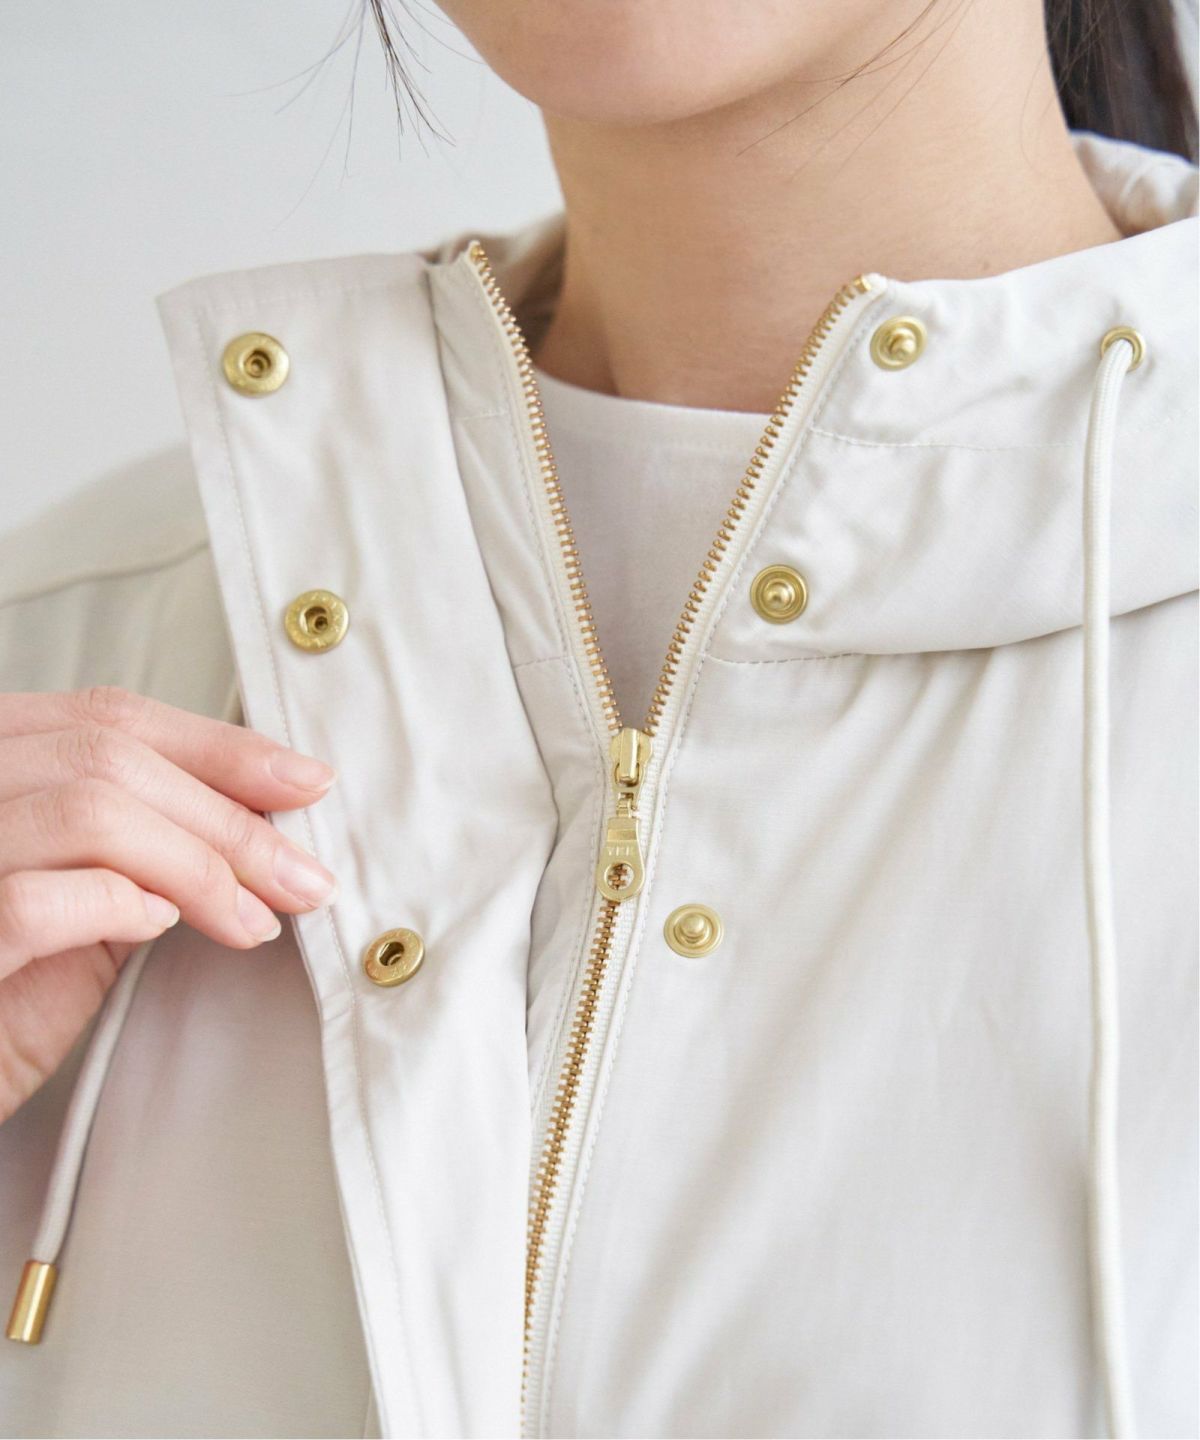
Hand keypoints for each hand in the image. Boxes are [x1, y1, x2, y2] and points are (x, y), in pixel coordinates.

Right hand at [0, 686, 338, 1121]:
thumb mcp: (75, 910)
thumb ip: (134, 851)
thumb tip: (250, 820)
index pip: (106, 717)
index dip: (218, 746)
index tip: (303, 782)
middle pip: (109, 755)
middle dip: (228, 817)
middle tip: (302, 877)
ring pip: (88, 809)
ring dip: (197, 865)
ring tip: (250, 920)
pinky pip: (36, 898)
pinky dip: (118, 905)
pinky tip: (158, 926)